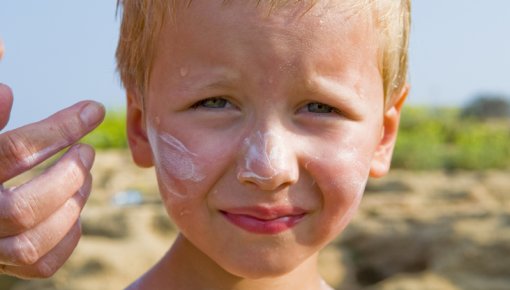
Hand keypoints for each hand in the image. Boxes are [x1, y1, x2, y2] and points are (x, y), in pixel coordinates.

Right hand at [0, 83, 104, 277]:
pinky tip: (75, 210)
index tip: (94, 109)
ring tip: (85, 175)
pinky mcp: (1, 266)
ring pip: (31, 242)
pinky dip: (67, 236)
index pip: (11, 152)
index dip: (59, 127)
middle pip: (22, 208)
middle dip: (66, 175)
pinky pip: (40, 265)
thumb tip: (4, 50)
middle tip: (88, 151)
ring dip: (71, 204)